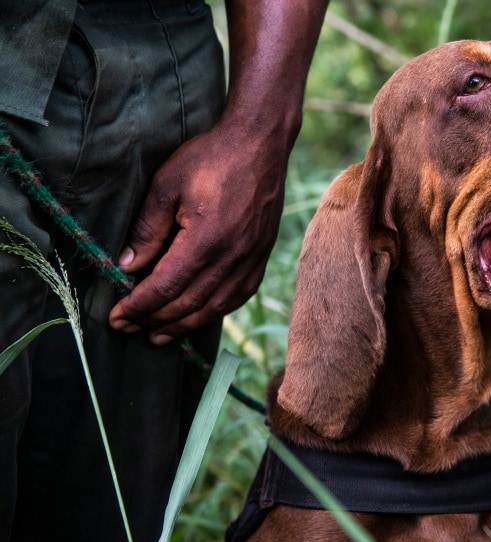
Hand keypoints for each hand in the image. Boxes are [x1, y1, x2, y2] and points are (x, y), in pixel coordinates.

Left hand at [108, 122, 287, 344]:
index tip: (117, 316)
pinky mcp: (261, 256)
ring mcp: (251, 259)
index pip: (165, 287)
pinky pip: (239, 296)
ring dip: (184, 325)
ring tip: (159, 335)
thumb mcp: (168, 184)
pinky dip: (215, 312)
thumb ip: (147, 229)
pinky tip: (199, 315)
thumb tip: (126, 266)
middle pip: (188, 304)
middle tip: (128, 328)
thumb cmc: (211, 157)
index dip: (138, 306)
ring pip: (215, 307)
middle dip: (154, 320)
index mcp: (206, 239)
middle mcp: (232, 257)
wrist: (261, 144)